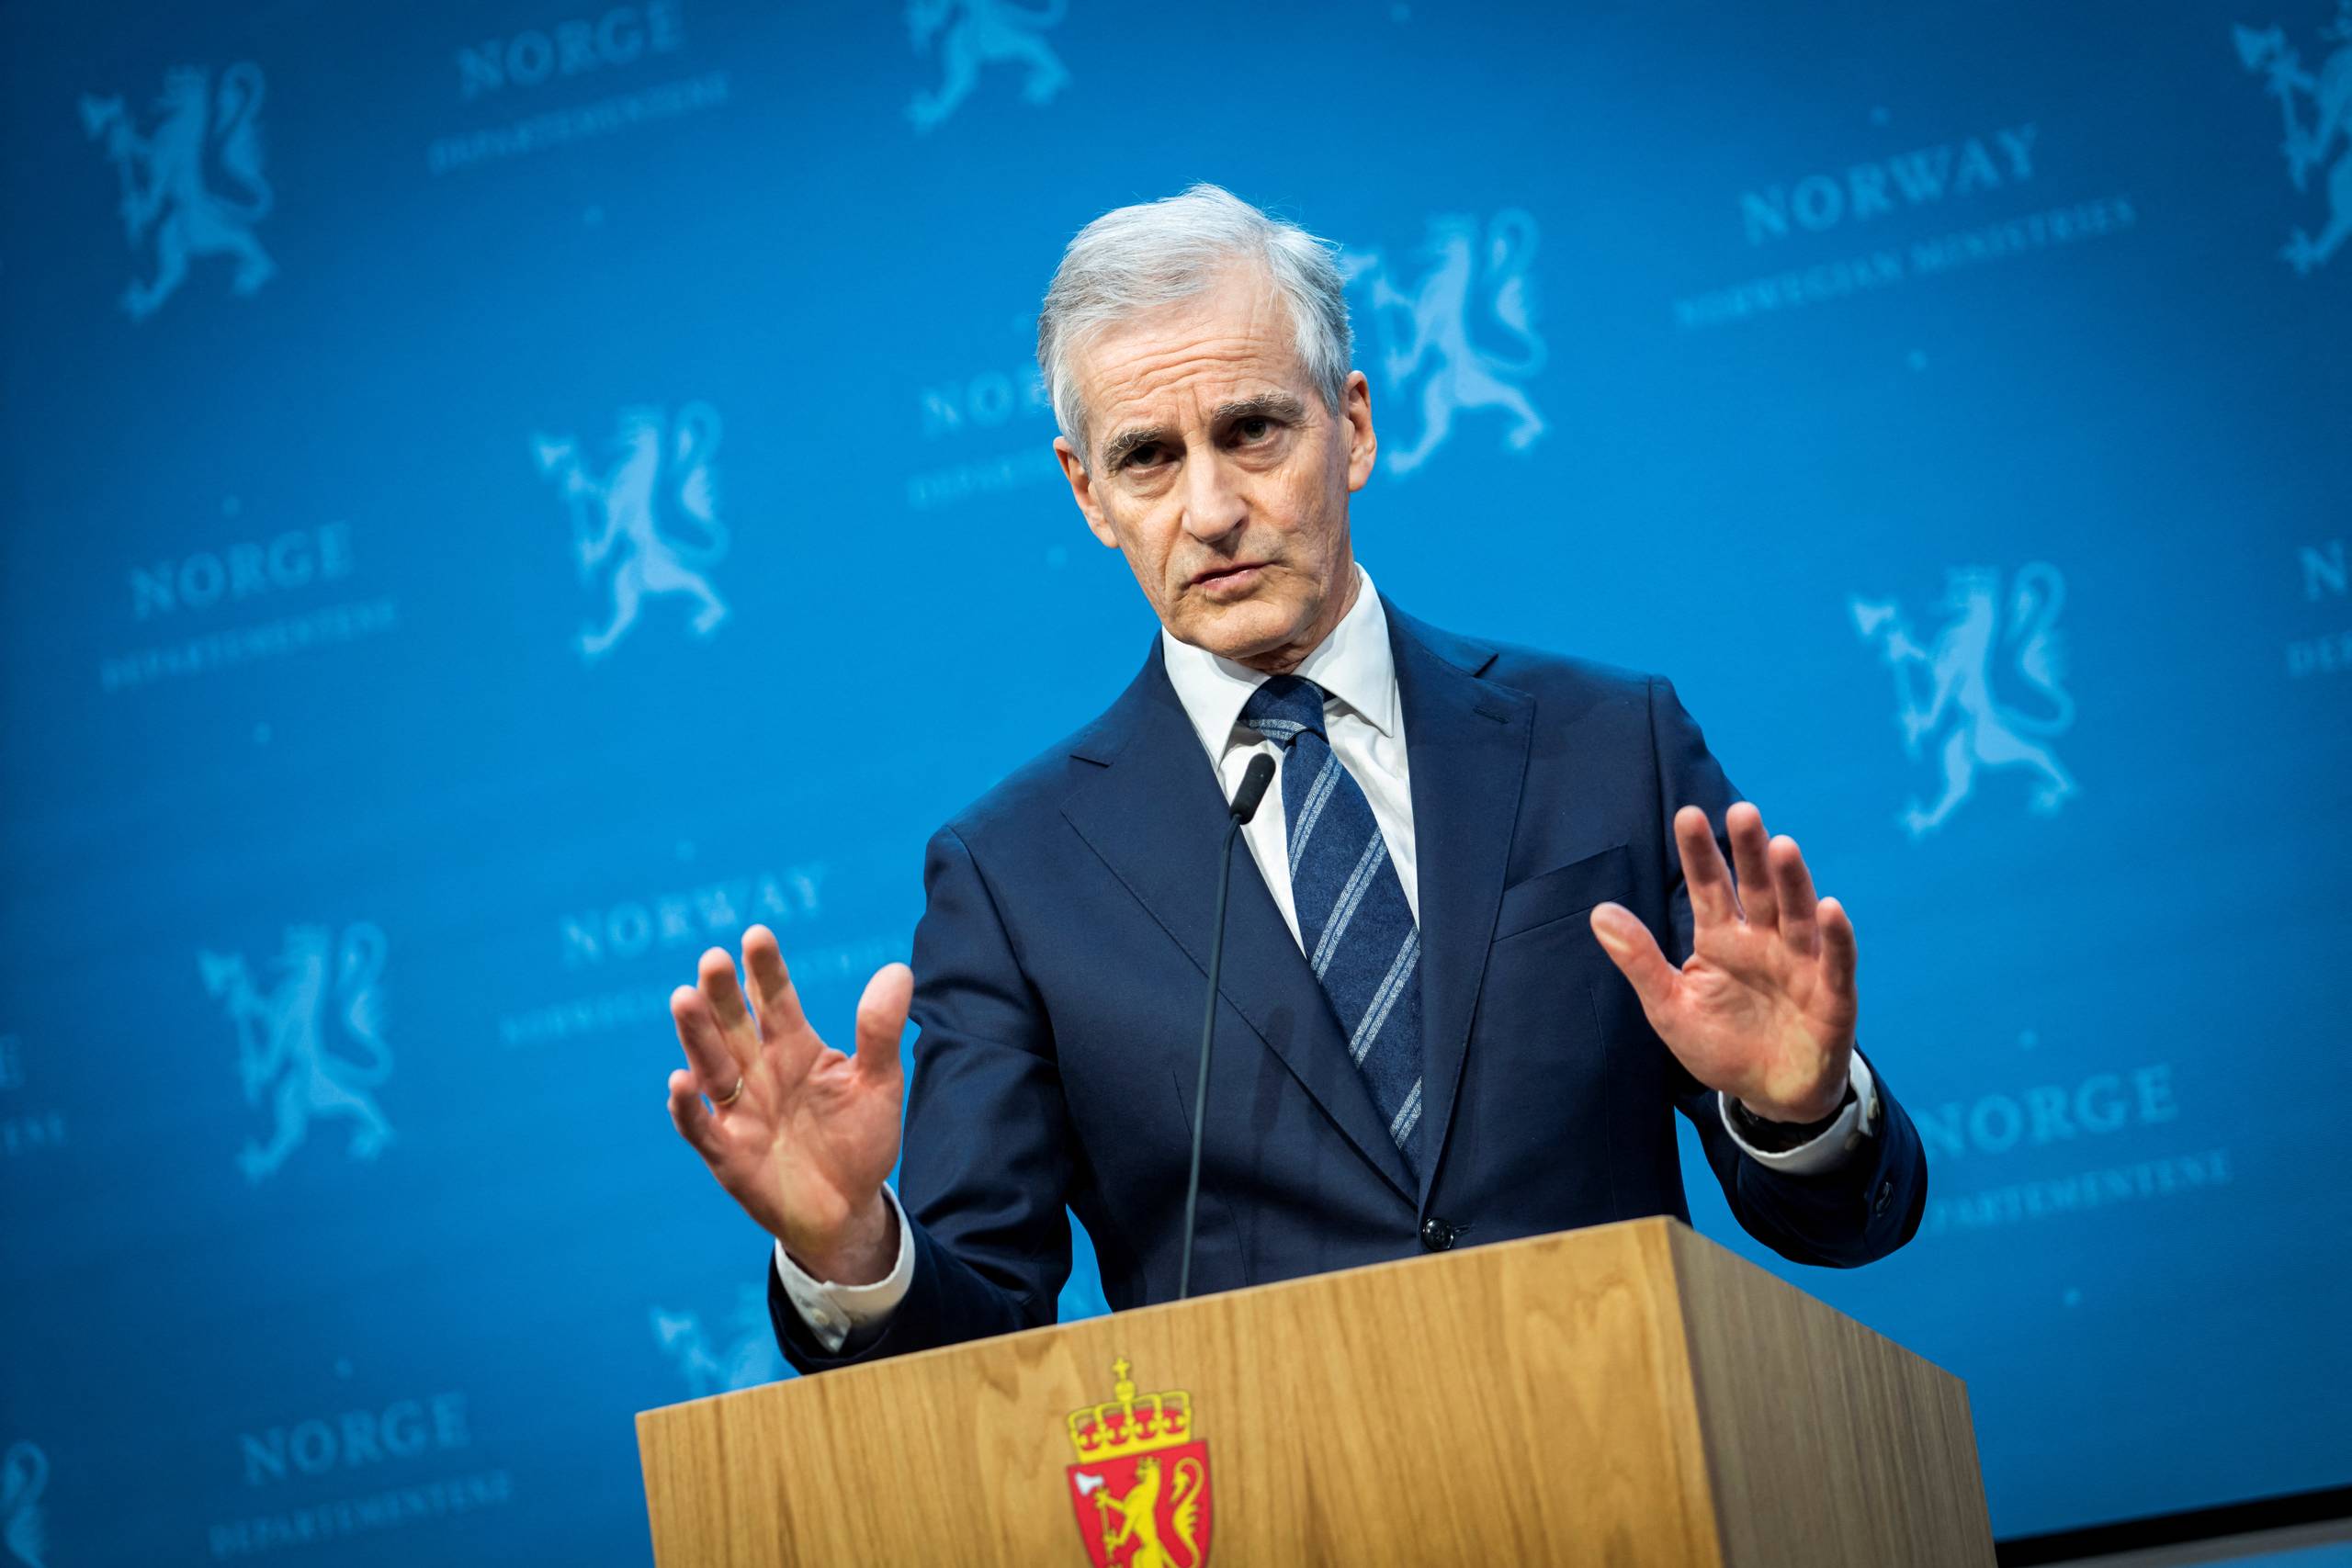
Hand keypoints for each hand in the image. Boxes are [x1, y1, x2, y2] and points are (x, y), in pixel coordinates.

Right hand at [665, 924, 910, 1283]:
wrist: (845, 1210)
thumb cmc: (859, 1141)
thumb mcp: (878, 1084)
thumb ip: (880, 1031)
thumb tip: (899, 970)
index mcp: (795, 1048)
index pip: (776, 999)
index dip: (766, 970)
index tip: (757, 935)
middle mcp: (759, 1071)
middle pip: (735, 1024)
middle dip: (723, 993)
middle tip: (714, 958)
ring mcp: (739, 1110)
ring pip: (710, 1064)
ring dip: (696, 1034)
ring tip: (685, 997)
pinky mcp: (726, 1152)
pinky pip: (700, 1126)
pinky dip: (687, 1106)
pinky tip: (681, 1081)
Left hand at [1588, 802, 1856, 1122]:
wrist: (1770, 1097)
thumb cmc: (1720, 1044)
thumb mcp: (1669, 1006)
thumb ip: (1640, 960)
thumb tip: (1598, 911)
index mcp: (1722, 940)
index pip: (1709, 888)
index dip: (1700, 854)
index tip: (1686, 815)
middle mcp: (1764, 941)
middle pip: (1757, 889)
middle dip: (1749, 852)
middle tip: (1741, 810)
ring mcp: (1801, 965)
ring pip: (1797, 914)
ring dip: (1792, 881)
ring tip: (1782, 845)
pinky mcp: (1833, 997)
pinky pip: (1835, 962)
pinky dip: (1835, 937)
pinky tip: (1830, 908)